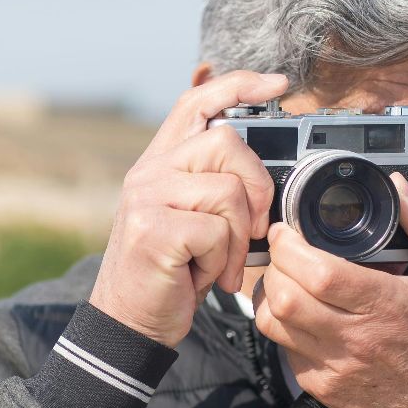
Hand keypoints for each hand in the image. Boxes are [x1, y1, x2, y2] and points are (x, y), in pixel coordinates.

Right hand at [88, 70, 286, 346]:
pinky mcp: (153, 228)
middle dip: (257, 187)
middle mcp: (150, 172)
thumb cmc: (171, 275)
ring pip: (228, 190)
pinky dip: (222, 261)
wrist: (130, 323)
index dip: (238, 84)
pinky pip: (216, 231)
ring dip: (237, 237)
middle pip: (226, 142)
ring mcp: (147, 197)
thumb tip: (266, 171)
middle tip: (252, 229)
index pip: (197, 102)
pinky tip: (203, 277)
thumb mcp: (193, 222)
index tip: (277, 84)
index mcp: (161, 163)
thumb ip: (216, 187)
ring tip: (222, 264)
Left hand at [255, 173, 407, 407]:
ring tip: (285, 279)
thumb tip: (400, 188)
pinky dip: (282, 325)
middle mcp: (353, 338)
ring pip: (273, 324)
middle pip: (286, 297)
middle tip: (283, 251)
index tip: (286, 231)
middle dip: (274, 265)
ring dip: (271, 295)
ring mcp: (332, 366)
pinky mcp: (320, 387)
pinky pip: (283, 349)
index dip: (289, 246)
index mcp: (383, 305)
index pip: (317, 273)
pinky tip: (300, 313)